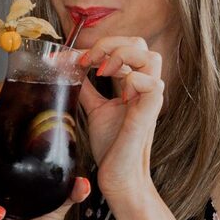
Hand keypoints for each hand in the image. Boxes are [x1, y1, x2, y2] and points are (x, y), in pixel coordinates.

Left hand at [78, 36, 164, 201]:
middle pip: (139, 44)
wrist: (118, 175)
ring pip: (151, 56)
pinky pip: (151, 82)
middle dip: (109, 44)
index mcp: (132, 83)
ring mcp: (150, 98)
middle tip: (86, 61)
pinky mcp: (151, 111)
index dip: (96, 47)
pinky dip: (132, 81)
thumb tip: (69, 69)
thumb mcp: (95, 109)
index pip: (122, 48)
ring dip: (122, 56)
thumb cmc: (111, 145)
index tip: (69, 57)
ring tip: (102, 71)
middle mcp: (144, 86)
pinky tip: (120, 96)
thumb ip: (87, 88)